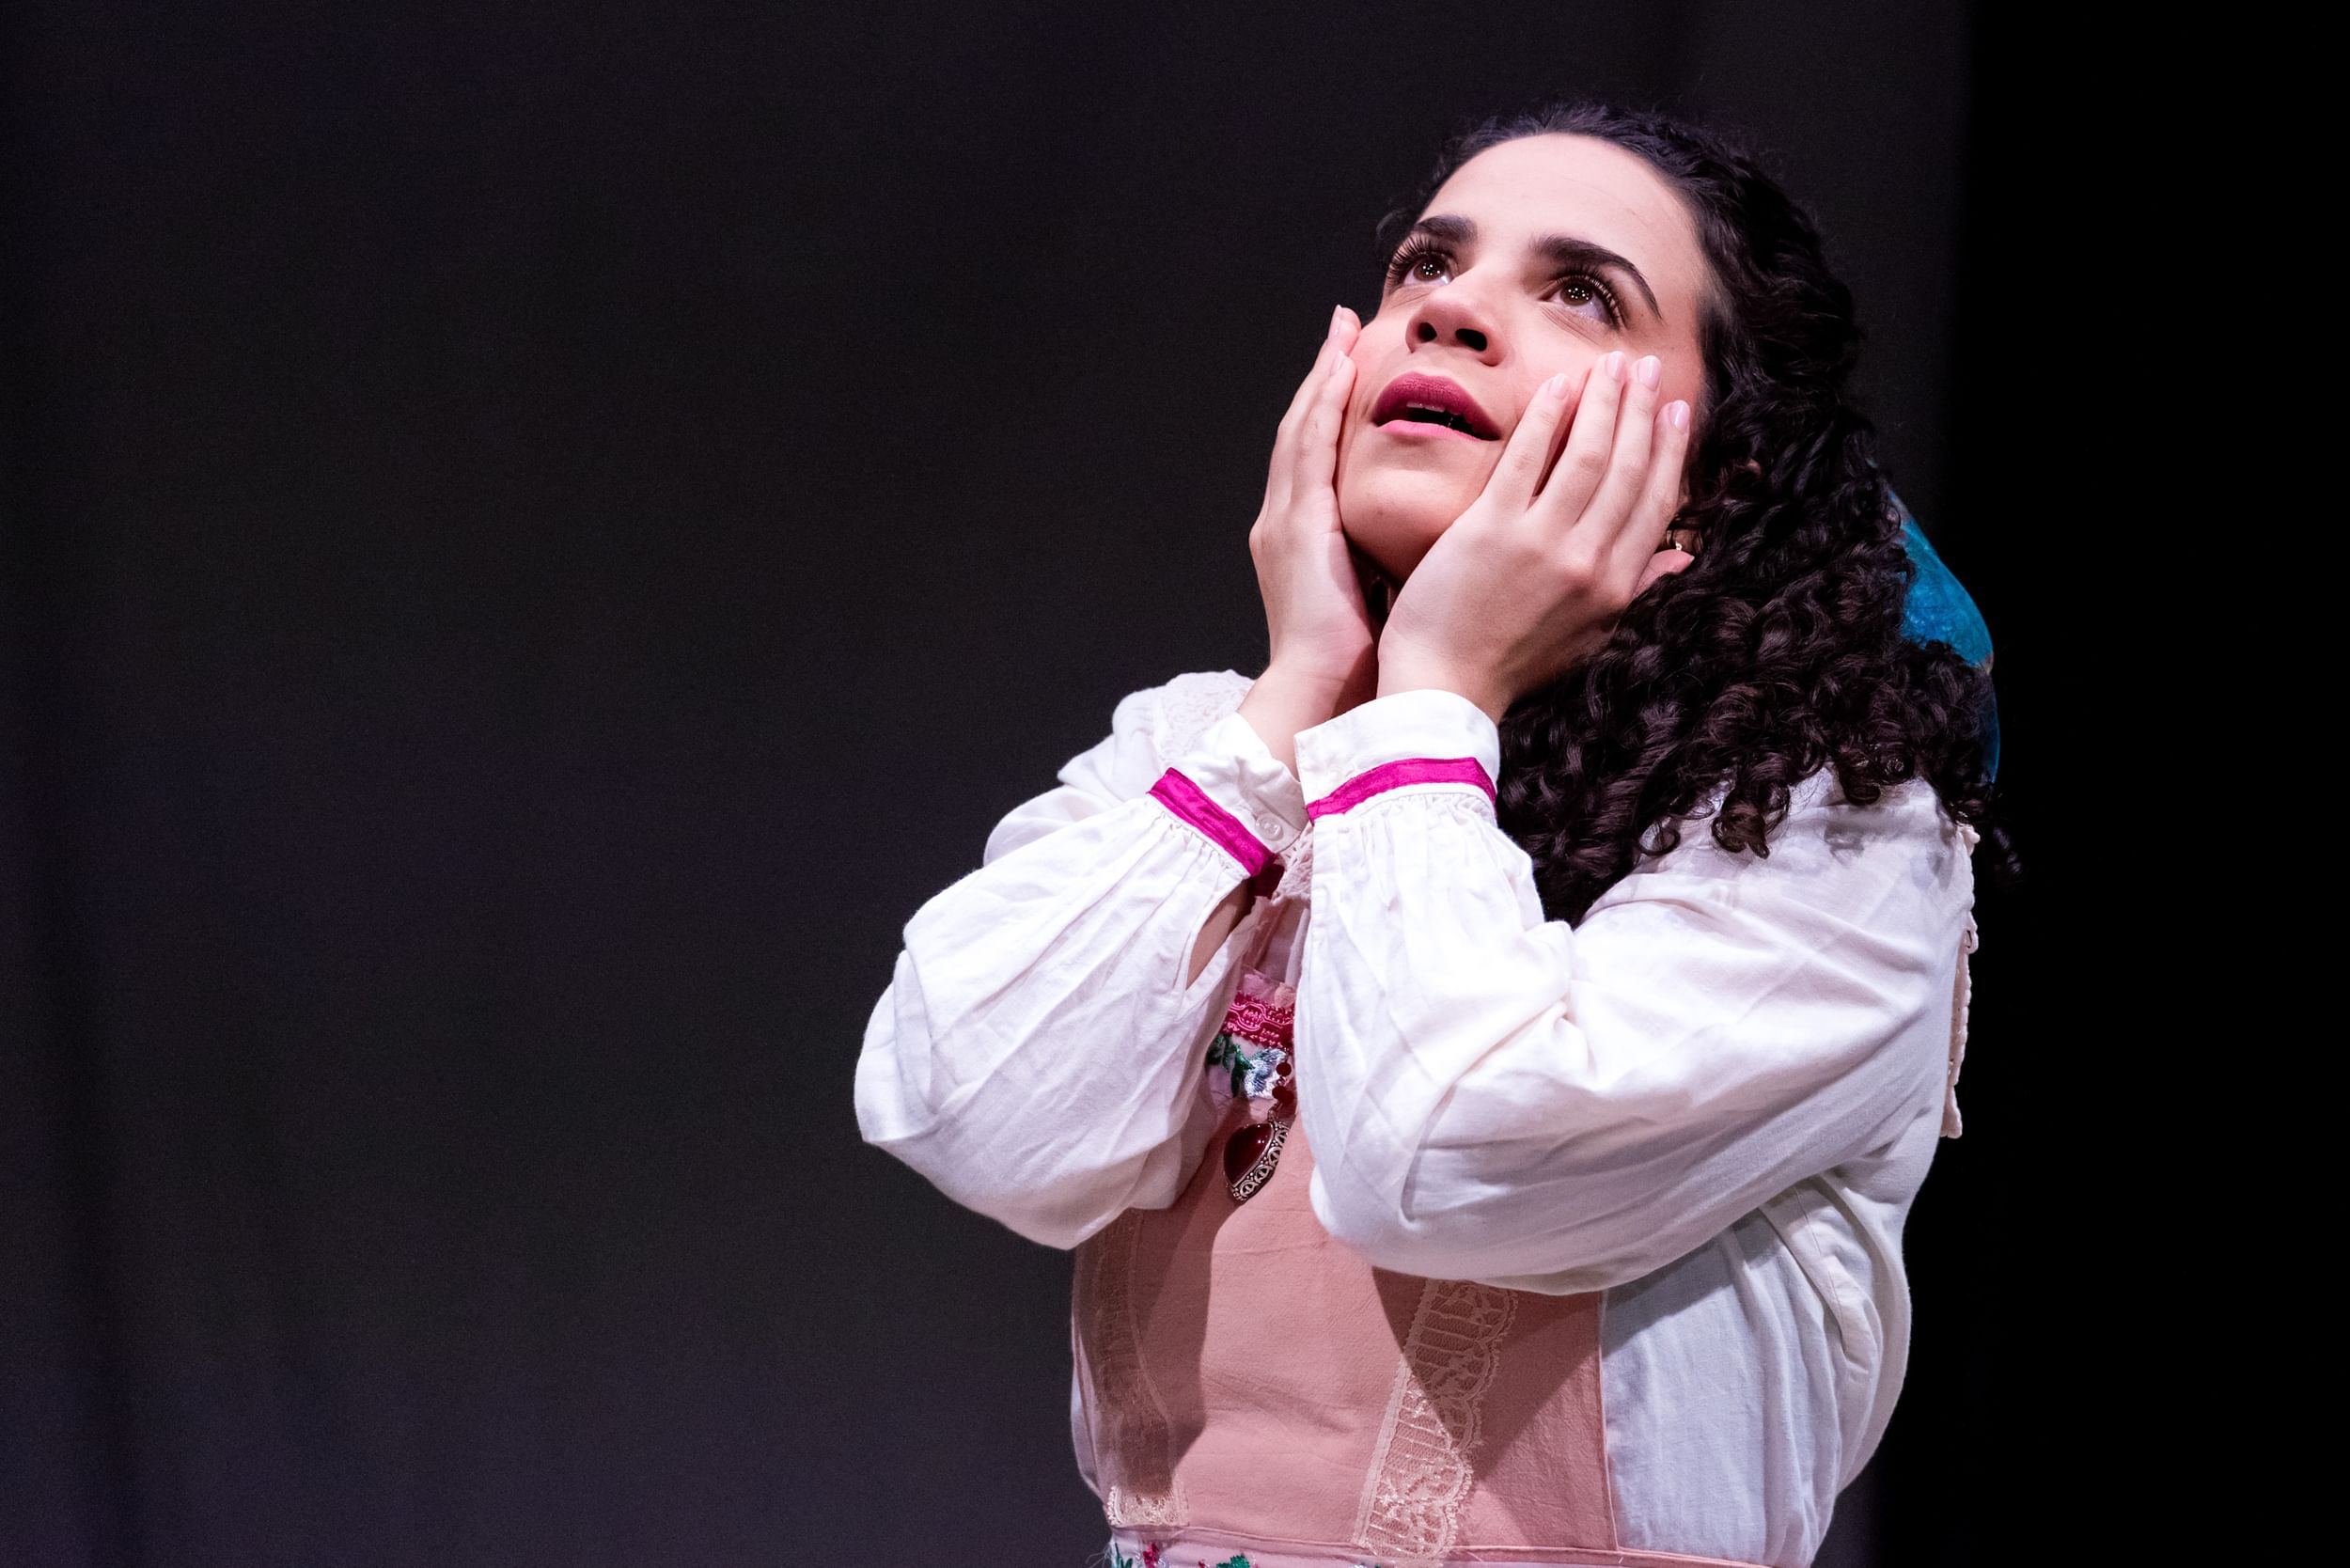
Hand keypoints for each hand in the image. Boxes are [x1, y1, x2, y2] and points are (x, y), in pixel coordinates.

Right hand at [1237, 306, 1381, 768]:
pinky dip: (1321, 405)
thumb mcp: (1390, 599)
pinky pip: (1308, 451)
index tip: (1361, 365)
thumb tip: (1458, 545)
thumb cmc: (1366, 665)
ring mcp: (1285, 522)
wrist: (1325, 702)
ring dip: (1322, 376)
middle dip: (1325, 377)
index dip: (1341, 411)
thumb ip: (1410, 562)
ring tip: (1343, 329)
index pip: (1326, 459)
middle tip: (1346, 326)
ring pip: (1302, 429)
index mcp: (1310, 542)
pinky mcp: (1295, 527)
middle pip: (1307, 432)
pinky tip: (1339, 367)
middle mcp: (1288, 522)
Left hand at [1375, 350, 1693, 722]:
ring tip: (1610, 363)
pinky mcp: (1491, 529)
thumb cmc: (1510, 664)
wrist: (1443, 689)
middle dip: (1641, 410)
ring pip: (1587, 455)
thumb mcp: (1589, 635)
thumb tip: (1682, 559)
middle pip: (1627, 468)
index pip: (1655, 503)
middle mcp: (1588, 561)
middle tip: (1644, 368)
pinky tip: (1558, 386)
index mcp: (1615, 586)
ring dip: (1604, 401)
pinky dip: (1547, 417)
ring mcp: (1541, 543)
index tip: (1675, 411)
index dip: (1669, 451)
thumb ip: (1634, 590)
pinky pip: (1526, 459)